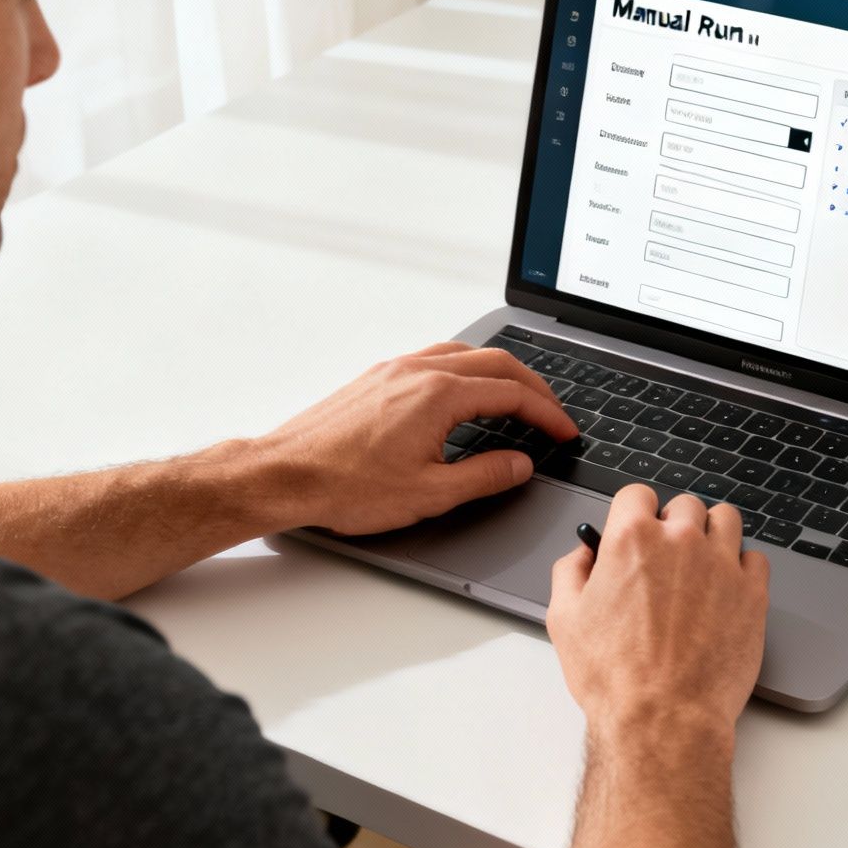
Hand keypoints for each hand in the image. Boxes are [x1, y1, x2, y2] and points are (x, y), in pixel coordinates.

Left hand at [254, 341, 577, 535]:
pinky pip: (435, 357)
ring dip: (500, 372)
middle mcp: (418, 370)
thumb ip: (484, 476)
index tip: (564, 431)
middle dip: (533, 387)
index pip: (512, 393)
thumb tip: (519, 464)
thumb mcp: (430, 493)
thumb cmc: (344, 485)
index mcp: (438, 394)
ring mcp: (394, 369)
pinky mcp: (376, 378)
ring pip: (465, 354)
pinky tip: (465, 392)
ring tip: (518, 398)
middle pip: (495, 363)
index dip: (547, 413)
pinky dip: (466, 370)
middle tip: (553, 413)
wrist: (283, 475)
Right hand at [546, 485, 770, 734]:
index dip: (633, 514)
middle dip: (674, 526)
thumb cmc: (615, 678)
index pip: (637, 494)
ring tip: (701, 566)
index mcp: (632, 539)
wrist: (664, 718)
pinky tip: (726, 590)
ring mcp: (722, 565)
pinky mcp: (753, 593)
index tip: (636, 531)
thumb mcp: (564, 619)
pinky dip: (742, 568)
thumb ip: (570, 572)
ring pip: (726, 520)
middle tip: (666, 560)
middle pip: (685, 505)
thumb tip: (583, 554)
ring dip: (712, 535)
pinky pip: (755, 558)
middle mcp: (682, 542)